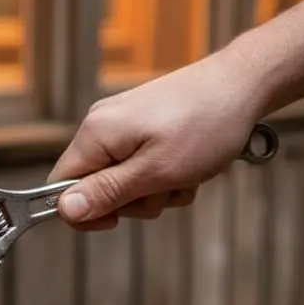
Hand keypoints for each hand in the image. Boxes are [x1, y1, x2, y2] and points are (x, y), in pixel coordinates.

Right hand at [47, 50, 270, 229]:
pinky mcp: (144, 124)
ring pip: (123, 180)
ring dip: (155, 190)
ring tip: (184, 176)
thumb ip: (107, 193)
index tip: (117, 220)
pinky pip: (142, 165)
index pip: (60, 186)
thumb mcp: (156, 172)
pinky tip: (190, 167)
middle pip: (94, 186)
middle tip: (165, 189)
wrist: (243, 85)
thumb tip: (64, 211)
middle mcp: (102, 125)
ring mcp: (124, 123)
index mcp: (96, 133)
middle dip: (131, 201)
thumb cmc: (204, 126)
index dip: (84, 211)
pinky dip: (166, 175)